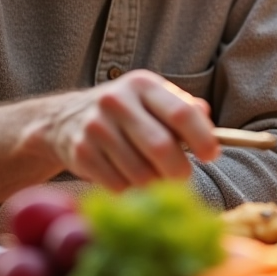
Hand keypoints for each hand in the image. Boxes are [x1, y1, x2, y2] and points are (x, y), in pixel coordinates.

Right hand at [42, 70, 218, 190]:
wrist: (65, 119)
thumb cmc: (126, 111)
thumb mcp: (153, 99)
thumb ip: (184, 109)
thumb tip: (211, 126)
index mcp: (142, 84)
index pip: (181, 113)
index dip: (202, 138)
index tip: (211, 155)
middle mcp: (117, 102)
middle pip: (161, 147)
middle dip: (179, 170)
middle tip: (184, 178)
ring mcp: (96, 128)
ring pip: (140, 172)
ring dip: (156, 184)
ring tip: (158, 180)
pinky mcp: (81, 154)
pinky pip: (118, 185)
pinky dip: (132, 191)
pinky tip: (132, 182)